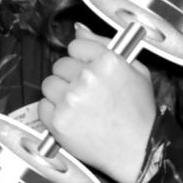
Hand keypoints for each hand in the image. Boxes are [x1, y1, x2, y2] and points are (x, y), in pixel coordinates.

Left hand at [40, 25, 154, 182]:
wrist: (138, 151)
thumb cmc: (140, 113)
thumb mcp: (136, 71)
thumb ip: (105, 46)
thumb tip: (79, 30)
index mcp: (108, 61)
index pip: (76, 46)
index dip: (82, 59)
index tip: (88, 70)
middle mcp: (87, 78)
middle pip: (60, 64)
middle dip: (70, 76)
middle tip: (86, 92)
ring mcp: (70, 100)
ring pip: (48, 84)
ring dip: (60, 93)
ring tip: (80, 106)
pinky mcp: (57, 120)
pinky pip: (43, 106)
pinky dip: (53, 112)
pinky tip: (73, 118)